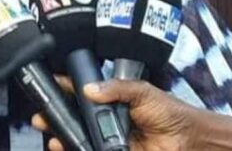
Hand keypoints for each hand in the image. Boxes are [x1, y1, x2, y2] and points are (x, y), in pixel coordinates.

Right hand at [32, 78, 231, 150]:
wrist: (189, 140)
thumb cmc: (169, 112)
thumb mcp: (143, 92)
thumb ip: (117, 88)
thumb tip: (90, 89)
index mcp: (113, 99)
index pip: (83, 92)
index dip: (65, 89)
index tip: (49, 86)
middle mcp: (107, 119)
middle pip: (76, 117)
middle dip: (57, 116)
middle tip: (42, 117)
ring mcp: (109, 139)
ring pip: (80, 137)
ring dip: (63, 137)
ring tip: (52, 136)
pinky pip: (91, 150)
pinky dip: (76, 150)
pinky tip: (65, 147)